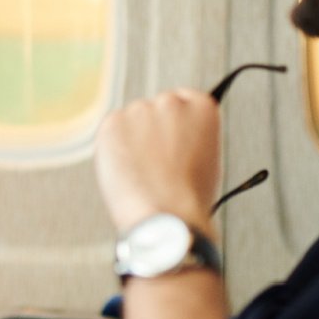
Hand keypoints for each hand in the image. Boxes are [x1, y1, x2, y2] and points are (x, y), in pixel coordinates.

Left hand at [95, 88, 221, 231]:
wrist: (167, 217)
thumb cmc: (189, 199)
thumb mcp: (207, 158)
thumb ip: (190, 135)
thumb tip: (171, 132)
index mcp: (202, 106)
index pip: (183, 100)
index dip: (174, 126)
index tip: (172, 142)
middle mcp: (171, 101)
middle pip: (154, 110)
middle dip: (151, 132)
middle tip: (155, 165)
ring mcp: (140, 110)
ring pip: (131, 123)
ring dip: (132, 141)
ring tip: (142, 175)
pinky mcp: (113, 122)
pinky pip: (111, 133)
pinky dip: (113, 150)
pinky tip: (127, 173)